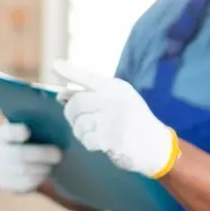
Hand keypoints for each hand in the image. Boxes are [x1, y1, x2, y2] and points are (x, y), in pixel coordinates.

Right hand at [0, 122, 62, 194]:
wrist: (17, 163)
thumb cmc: (30, 142)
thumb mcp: (30, 131)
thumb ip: (39, 127)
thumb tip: (60, 120)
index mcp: (1, 135)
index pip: (7, 132)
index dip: (16, 132)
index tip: (27, 131)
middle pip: (18, 154)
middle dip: (41, 154)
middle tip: (58, 154)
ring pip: (24, 170)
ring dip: (42, 167)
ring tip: (51, 165)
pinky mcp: (6, 185)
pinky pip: (25, 184)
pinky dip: (38, 179)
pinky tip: (44, 174)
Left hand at [53, 61, 179, 177]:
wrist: (155, 145)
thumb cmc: (132, 121)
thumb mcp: (118, 101)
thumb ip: (92, 95)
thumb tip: (61, 94)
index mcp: (115, 87)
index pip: (88, 77)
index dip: (69, 71)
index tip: (54, 65)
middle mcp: (113, 99)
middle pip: (75, 103)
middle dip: (70, 114)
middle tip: (76, 120)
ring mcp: (111, 119)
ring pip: (79, 123)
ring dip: (81, 132)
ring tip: (95, 133)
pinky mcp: (110, 138)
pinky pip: (86, 139)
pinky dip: (90, 143)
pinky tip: (102, 143)